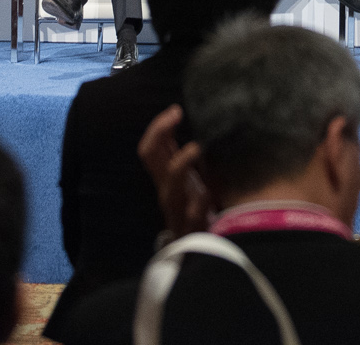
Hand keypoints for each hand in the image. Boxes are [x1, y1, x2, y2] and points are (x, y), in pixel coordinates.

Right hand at [138, 105, 210, 236]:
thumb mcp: (196, 177)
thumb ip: (194, 155)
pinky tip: (209, 191)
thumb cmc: (201, 208)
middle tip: (176, 113)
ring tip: (196, 147)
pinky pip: (191, 215)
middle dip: (160, 132)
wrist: (202, 251)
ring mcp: (177, 209)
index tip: (176, 109)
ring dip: (181, 164)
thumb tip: (206, 121)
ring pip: (170, 185)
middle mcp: (167, 189)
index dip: (158, 126)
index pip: (152, 146)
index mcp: (168, 175)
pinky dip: (199, 202)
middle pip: (150, 156)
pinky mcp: (191, 228)